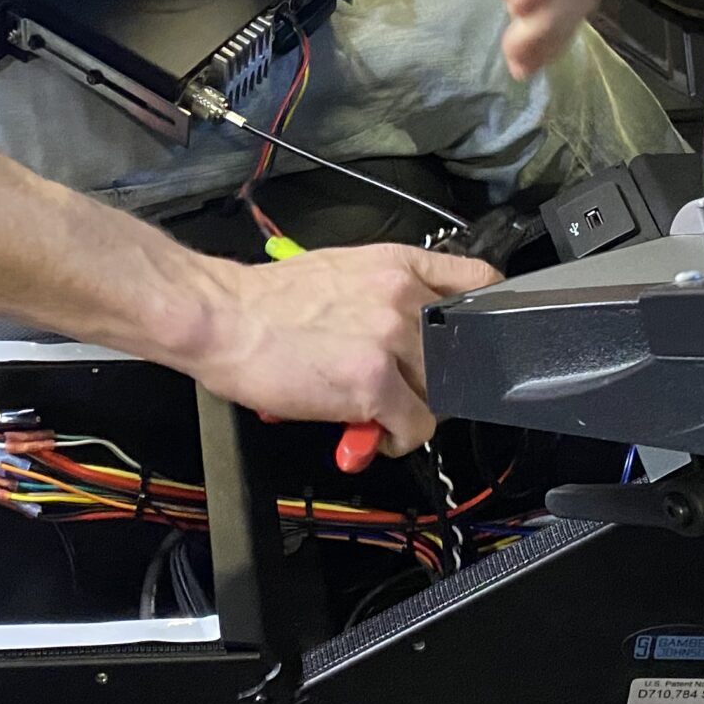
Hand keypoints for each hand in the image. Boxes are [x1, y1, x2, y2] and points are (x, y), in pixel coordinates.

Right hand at [181, 245, 500, 457]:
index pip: (476, 280)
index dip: (481, 317)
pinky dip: (396, 439)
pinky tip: (373, 435)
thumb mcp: (341, 273)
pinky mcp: (376, 383)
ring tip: (381, 414)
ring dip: (412, 410)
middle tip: (401, 392)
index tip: (474, 338)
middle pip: (455, 351)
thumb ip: (382, 297)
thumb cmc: (266, 301)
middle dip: (429, 378)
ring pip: (437, 393)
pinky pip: (414, 427)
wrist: (223, 317)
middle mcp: (403, 296)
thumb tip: (401, 341)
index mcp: (396, 264)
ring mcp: (392, 339)